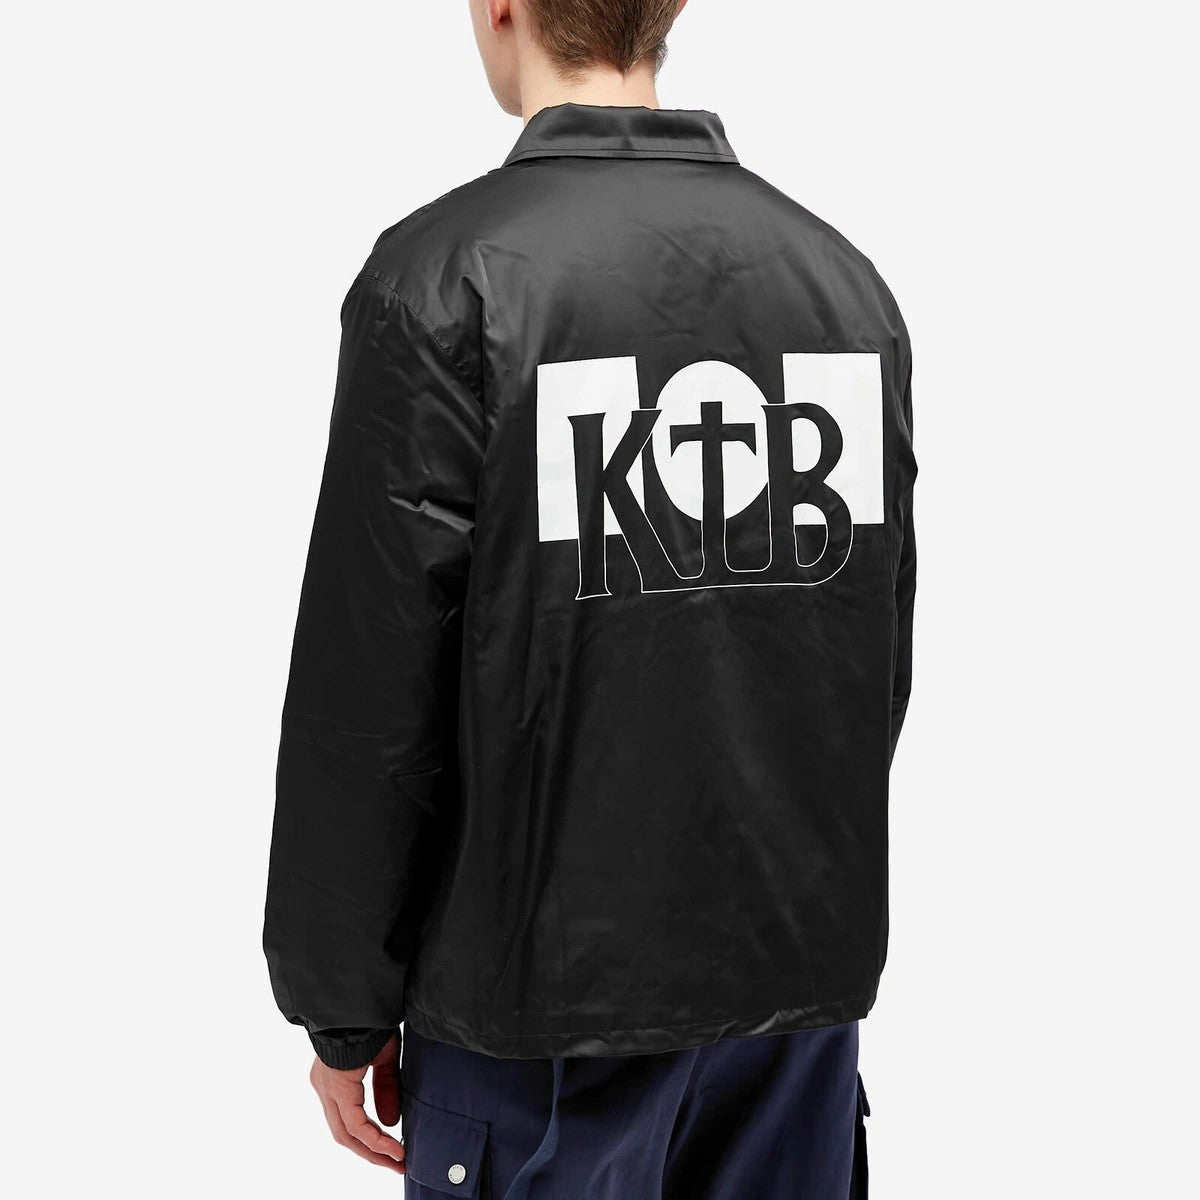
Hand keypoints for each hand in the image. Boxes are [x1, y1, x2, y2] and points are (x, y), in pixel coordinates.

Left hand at [310, 1035, 405, 1172]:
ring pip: (346, 1134)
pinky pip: (354, 1124)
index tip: (394, 1149)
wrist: (362, 1004)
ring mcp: (327, 1089)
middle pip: (345, 1133)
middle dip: (372, 1152)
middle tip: (396, 1163)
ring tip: (397, 1161)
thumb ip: (386, 1089)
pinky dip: (374, 1139)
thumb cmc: (372, 1023)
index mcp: (333, 1079)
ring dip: (373, 1151)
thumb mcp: (383, 1060)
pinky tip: (392, 1146)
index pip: (348, 1119)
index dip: (371, 1138)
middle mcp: (325, 1087)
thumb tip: (390, 1122)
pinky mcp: (336, 1088)